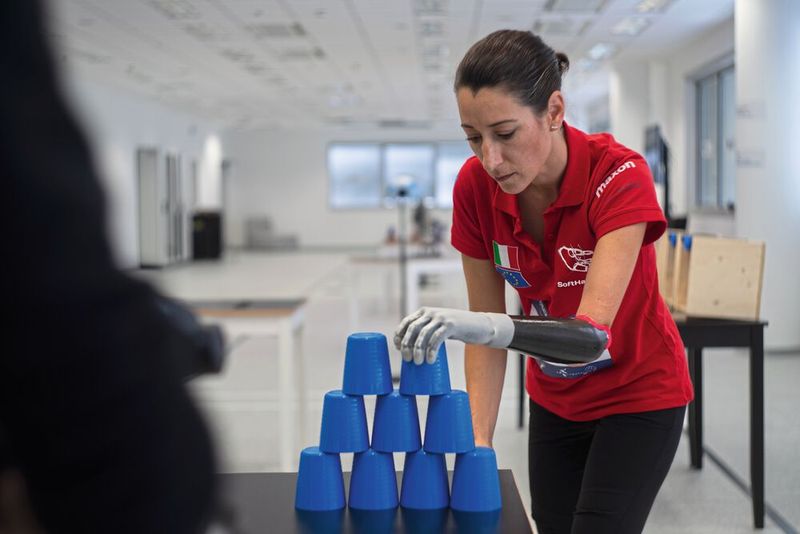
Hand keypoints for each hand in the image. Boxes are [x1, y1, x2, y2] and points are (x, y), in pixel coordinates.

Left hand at [394, 307, 513, 364]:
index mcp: (425, 312)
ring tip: (418, 362)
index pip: (407, 322)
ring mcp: (442, 318)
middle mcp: (431, 312)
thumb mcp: (439, 326)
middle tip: (408, 359)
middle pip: (413, 328)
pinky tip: (430, 360)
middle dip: (407, 344)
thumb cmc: (458, 330)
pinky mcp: (451, 325)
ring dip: (418, 350)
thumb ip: (427, 330)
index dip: (400, 335)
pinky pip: (437, 338)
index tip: (398, 348)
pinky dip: (431, 350)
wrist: (480, 326)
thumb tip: (410, 349)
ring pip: (423, 334)